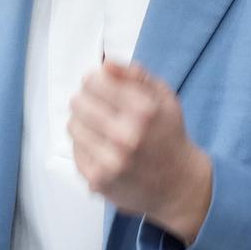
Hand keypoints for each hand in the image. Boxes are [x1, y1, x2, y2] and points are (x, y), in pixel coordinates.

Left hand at [68, 60, 214, 243]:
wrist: (178, 185)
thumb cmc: (168, 135)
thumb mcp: (164, 98)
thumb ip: (136, 76)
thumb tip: (105, 64)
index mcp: (144, 111)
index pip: (94, 82)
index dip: (95, 81)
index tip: (101, 86)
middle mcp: (127, 136)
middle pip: (78, 103)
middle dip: (87, 101)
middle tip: (101, 109)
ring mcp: (111, 161)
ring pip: (73, 125)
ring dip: (83, 123)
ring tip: (103, 129)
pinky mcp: (98, 180)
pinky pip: (75, 150)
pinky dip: (86, 146)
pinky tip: (104, 149)